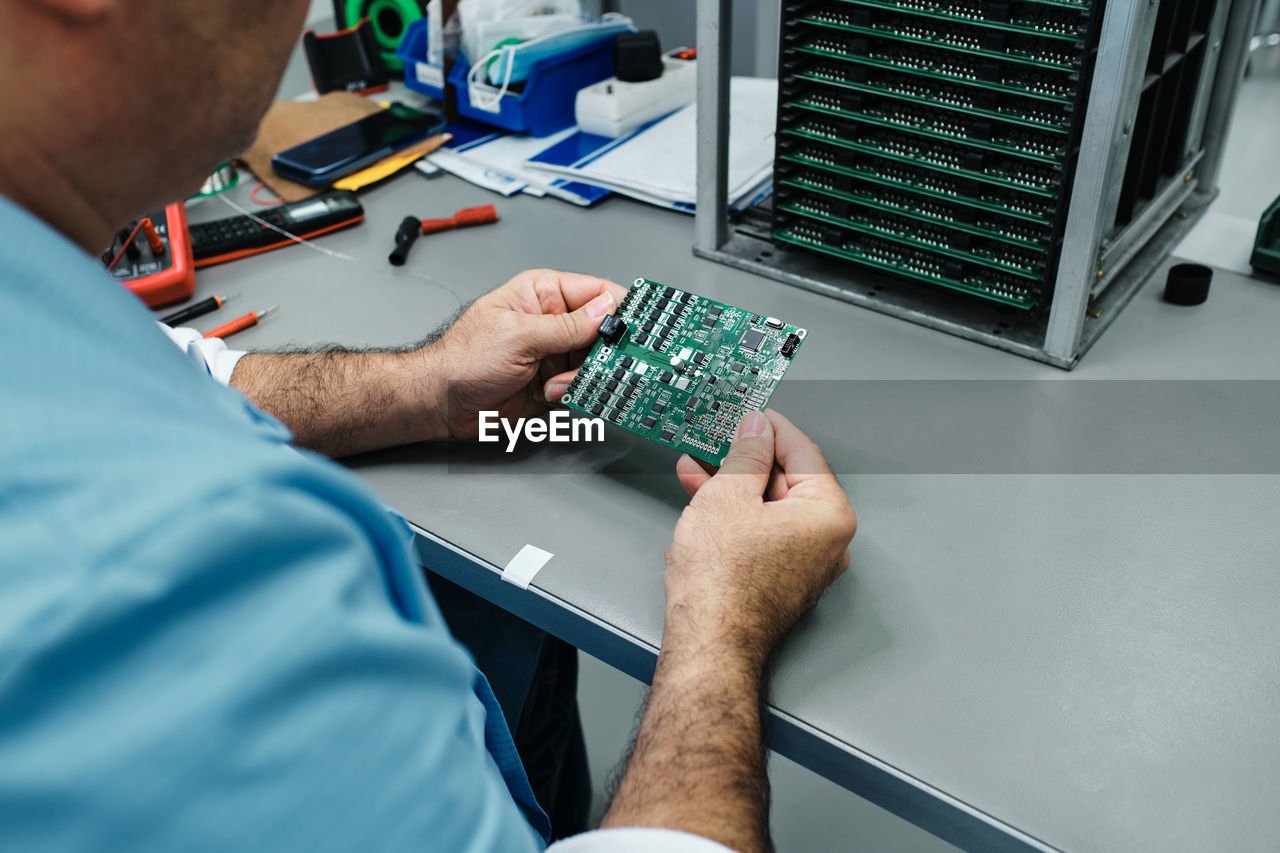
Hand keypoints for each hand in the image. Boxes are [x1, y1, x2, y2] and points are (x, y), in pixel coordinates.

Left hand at [421, 269, 626, 439]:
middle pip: (602, 332)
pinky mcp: (554, 381)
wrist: (442, 403)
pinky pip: (582, 385)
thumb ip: (566, 326)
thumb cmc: (463, 359)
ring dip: (581, 377)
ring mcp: (554, 353)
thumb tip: (605, 311)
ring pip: (595, 362)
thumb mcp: (518, 336)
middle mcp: (552, 321)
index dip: (619, 307)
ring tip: (554, 384)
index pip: (595, 292)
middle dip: (599, 352)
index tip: (636, 325)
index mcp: (542, 294)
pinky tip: (550, 394)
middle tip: (594, 364)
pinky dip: (574, 393)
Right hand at [665, 409, 856, 664]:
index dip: (770, 426)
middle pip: (786, 481)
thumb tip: (755, 431)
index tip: (750, 414)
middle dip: (744, 459)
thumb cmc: (723, 584)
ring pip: (768, 509)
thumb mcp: (728, 494)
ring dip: (732, 487)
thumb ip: (746, 454)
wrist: (708, 642)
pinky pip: (760, 534)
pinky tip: (703, 503)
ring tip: (698, 469)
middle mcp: (826, 543)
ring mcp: (804, 565)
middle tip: (719, 439)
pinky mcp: (780, 581)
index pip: (803, 451)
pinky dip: (734, 517)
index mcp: (829, 516)